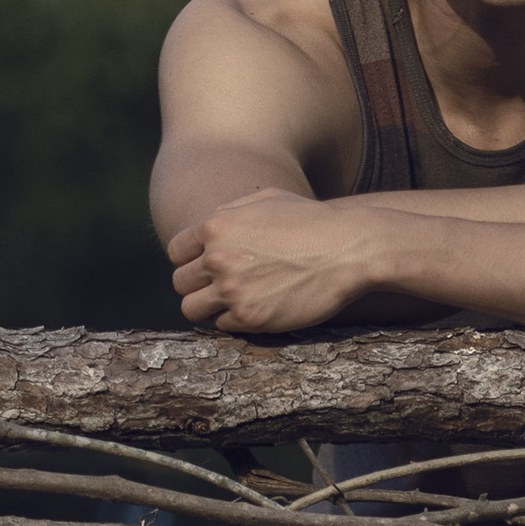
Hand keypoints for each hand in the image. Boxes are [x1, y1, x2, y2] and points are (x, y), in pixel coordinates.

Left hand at [165, 190, 379, 335]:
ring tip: (233, 302)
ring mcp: (232, 291)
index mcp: (216, 226)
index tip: (207, 266)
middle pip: (180, 283)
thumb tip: (207, 228)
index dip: (191, 260)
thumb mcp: (267, 199)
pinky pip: (223, 325)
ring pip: (193, 309)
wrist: (348, 249)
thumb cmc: (312, 221)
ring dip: (209, 307)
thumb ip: (230, 212)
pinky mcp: (251, 318)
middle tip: (222, 286)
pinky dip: (236, 320)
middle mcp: (217, 259)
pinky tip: (257, 309)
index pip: (176, 252)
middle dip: (198, 285)